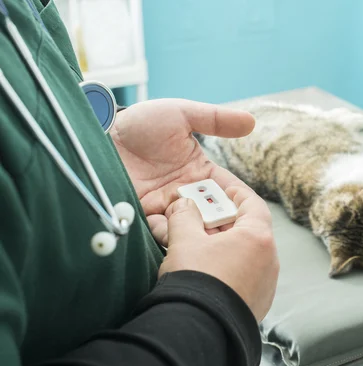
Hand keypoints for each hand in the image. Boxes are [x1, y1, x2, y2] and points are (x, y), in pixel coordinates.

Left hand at [110, 99, 254, 242]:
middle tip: (232, 236)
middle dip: (224, 227)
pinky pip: (162, 232)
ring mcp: (166, 208)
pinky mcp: (145, 218)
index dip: (240, 203)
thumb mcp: (182, 114)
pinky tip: (178, 235)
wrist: (98, 134)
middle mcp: (187, 194)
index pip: (229, 193)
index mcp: (202, 173)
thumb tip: (251, 121)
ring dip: (200, 235)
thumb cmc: (141, 123)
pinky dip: (171, 236)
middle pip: (214, 217)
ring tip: (207, 240)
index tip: (251, 214)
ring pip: (191, 229)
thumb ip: (216, 119)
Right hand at [160, 187, 279, 321]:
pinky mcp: (257, 302)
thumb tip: (182, 207)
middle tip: (204, 214)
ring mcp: (266, 283)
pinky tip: (207, 268)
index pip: (252, 203)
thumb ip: (183, 216)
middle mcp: (269, 260)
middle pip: (248, 228)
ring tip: (200, 242)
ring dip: (225, 243)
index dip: (236, 192)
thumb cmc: (196, 283)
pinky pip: (245, 275)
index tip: (224, 188)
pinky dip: (229, 265)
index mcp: (258, 238)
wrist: (199, 331)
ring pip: (246, 253)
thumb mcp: (184, 240)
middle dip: (224, 219)